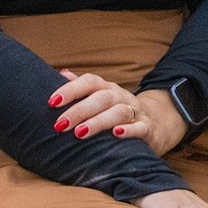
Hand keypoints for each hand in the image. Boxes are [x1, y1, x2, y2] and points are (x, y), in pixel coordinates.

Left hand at [51, 68, 186, 156]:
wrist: (156, 122)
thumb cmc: (117, 111)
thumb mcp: (100, 97)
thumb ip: (81, 88)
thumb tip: (61, 74)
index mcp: (107, 88)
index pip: (89, 82)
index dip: (70, 90)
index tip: (51, 102)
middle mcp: (121, 97)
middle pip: (102, 98)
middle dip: (79, 110)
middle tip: (60, 125)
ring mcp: (136, 111)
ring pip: (119, 112)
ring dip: (98, 122)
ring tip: (79, 133)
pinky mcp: (148, 128)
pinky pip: (141, 127)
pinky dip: (129, 130)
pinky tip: (116, 134)